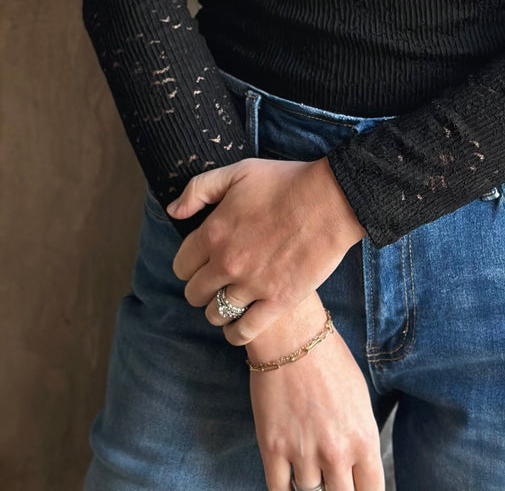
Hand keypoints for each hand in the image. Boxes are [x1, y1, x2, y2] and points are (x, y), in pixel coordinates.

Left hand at [167, 157, 365, 344]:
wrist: (331, 199)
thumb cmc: (285, 182)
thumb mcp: (237, 172)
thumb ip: (199, 190)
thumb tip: (173, 211)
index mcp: (214, 232)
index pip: (181, 265)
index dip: (188, 264)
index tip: (200, 262)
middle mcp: (227, 263)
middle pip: (194, 293)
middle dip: (200, 287)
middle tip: (214, 281)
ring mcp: (252, 285)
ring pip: (215, 314)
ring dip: (217, 309)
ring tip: (227, 301)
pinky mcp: (278, 301)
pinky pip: (243, 331)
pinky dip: (235, 333)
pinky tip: (238, 324)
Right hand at [246, 294, 383, 490]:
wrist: (291, 334)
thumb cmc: (329, 361)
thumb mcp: (359, 400)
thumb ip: (360, 439)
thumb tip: (357, 470)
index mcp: (363, 439)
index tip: (358, 489)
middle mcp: (336, 452)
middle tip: (334, 480)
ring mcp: (303, 452)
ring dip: (311, 485)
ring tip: (310, 464)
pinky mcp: (273, 448)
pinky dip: (286, 489)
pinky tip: (290, 479)